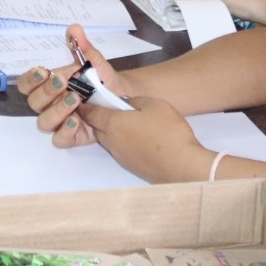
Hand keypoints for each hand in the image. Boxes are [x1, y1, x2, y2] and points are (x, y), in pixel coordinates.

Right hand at [17, 24, 130, 147]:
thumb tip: (74, 29)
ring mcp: (59, 121)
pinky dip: (66, 131)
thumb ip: (83, 47)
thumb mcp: (94, 61)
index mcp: (47, 85)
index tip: (43, 71)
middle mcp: (49, 104)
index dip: (30, 79)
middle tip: (63, 81)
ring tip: (76, 99)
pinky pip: (59, 140)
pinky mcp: (71, 136)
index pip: (26, 84)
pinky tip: (78, 120)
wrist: (120, 96)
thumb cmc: (100, 78)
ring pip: (44, 122)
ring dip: (57, 110)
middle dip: (47, 91)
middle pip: (34, 102)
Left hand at [82, 98, 212, 183]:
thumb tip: (125, 104)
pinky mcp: (130, 167)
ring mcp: (120, 157)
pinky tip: (138, 138)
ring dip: (111, 131)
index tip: (83, 99)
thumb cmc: (168, 131)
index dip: (85, 105)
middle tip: (108, 108)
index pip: (90, 114)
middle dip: (98, 118)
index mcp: (113, 124)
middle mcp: (112, 142)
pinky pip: (119, 150)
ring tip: (127, 122)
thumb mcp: (154, 104)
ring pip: (108, 140)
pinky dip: (122, 142)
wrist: (182, 166)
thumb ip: (135, 101)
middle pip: (97, 128)